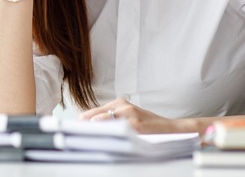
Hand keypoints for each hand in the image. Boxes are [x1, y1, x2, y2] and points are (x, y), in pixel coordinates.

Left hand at [79, 99, 194, 133]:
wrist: (172, 129)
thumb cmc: (150, 125)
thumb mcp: (131, 117)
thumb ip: (114, 119)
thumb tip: (92, 127)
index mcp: (121, 103)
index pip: (95, 111)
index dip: (83, 120)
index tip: (72, 128)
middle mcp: (123, 106)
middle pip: (96, 116)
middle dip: (85, 125)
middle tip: (74, 134)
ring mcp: (129, 115)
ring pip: (104, 122)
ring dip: (93, 130)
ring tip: (82, 138)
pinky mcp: (136, 126)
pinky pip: (117, 131)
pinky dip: (107, 135)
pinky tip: (100, 140)